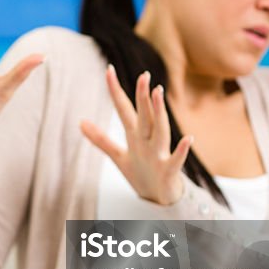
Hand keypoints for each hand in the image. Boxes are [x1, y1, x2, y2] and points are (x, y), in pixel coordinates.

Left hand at [80, 67, 193, 205]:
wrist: (160, 198)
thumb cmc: (142, 174)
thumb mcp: (118, 156)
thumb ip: (100, 139)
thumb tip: (80, 122)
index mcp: (135, 135)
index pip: (124, 108)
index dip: (115, 90)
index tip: (108, 69)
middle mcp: (147, 140)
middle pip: (144, 115)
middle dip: (142, 95)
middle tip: (143, 74)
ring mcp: (159, 154)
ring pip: (160, 130)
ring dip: (159, 113)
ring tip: (158, 93)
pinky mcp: (168, 171)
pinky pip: (176, 160)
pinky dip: (182, 150)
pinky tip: (188, 138)